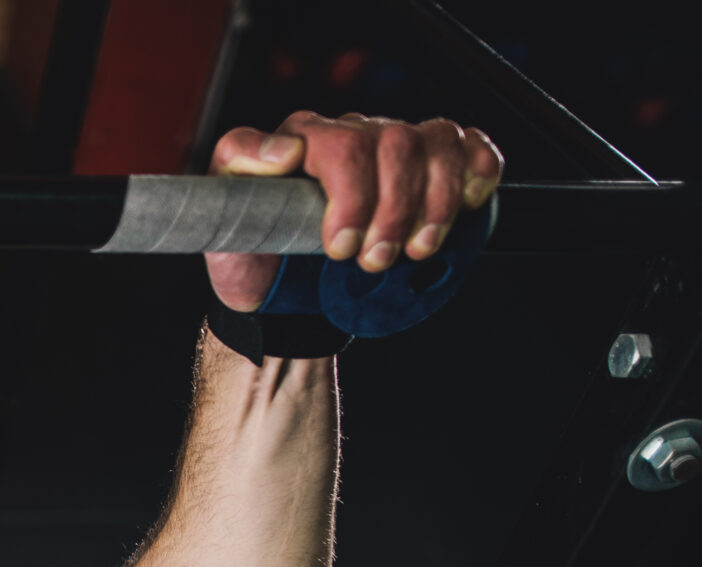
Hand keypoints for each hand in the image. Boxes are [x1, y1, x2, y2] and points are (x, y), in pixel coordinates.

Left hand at [202, 113, 503, 311]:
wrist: (282, 299)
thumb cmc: (255, 258)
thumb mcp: (223, 223)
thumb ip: (236, 171)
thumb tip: (282, 150)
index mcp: (304, 138)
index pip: (341, 144)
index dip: (351, 196)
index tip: (340, 249)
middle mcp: (354, 133)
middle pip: (395, 144)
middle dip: (392, 211)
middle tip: (374, 262)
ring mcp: (395, 146)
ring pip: (437, 143)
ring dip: (435, 203)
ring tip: (415, 252)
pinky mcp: (431, 167)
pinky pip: (469, 147)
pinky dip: (478, 171)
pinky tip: (467, 204)